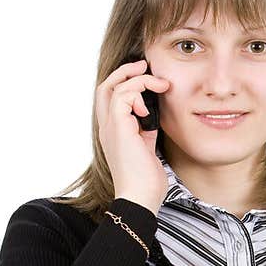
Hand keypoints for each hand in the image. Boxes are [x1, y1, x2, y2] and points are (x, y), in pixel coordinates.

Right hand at [96, 58, 170, 214]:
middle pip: (105, 85)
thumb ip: (146, 130)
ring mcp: (109, 127)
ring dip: (138, 80)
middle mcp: (107, 127)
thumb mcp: (147, 148)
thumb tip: (153, 115)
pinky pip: (122, 96)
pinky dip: (138, 93)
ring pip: (114, 86)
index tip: (148, 78)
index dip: (126, 82)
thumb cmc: (146, 180)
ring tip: (159, 84)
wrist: (140, 199)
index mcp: (113, 131)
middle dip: (125, 71)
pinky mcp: (118, 129)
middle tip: (145, 66)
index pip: (111, 97)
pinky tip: (149, 107)